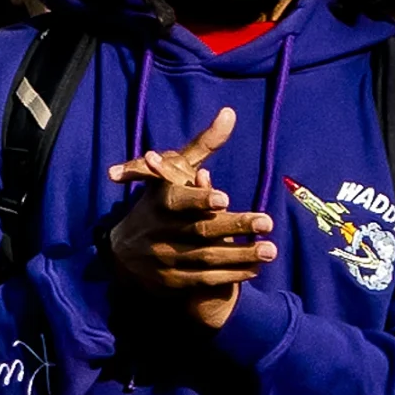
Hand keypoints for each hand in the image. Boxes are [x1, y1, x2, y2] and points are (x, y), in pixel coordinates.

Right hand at [105, 106, 274, 329]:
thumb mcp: (176, 172)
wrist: (123, 252)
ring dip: (240, 255)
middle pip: (199, 230)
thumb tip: (230, 113)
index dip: (199, 200)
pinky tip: (255, 269)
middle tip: (267, 222)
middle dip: (234, 226)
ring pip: (206, 258)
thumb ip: (204, 145)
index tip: (223, 198)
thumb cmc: (162, 202)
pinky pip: (203, 279)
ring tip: (270, 250)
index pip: (178, 201)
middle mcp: (157, 231)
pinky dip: (230, 275)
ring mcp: (162, 259)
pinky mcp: (170, 281)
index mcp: (159, 202)